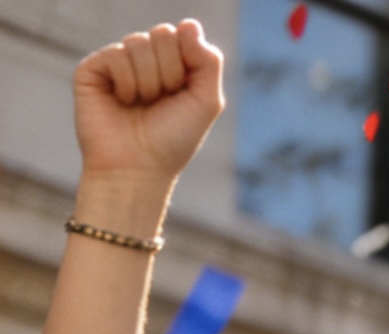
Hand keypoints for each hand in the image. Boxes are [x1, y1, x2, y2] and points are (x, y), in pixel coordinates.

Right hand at [72, 20, 224, 186]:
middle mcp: (146, 58)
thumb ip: (208, 61)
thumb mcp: (206, 101)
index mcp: (174, 63)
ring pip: (138, 43)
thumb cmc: (173, 138)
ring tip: (142, 103)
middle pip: (163, 34)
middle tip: (162, 99)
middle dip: (170, 72)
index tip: (183, 89)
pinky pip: (115, 54)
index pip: (184, 34)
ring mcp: (118, 61)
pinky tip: (122, 101)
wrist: (138, 167)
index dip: (188, 60)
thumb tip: (188, 24)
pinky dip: (126, 83)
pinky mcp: (93, 68)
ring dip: (149, 81)